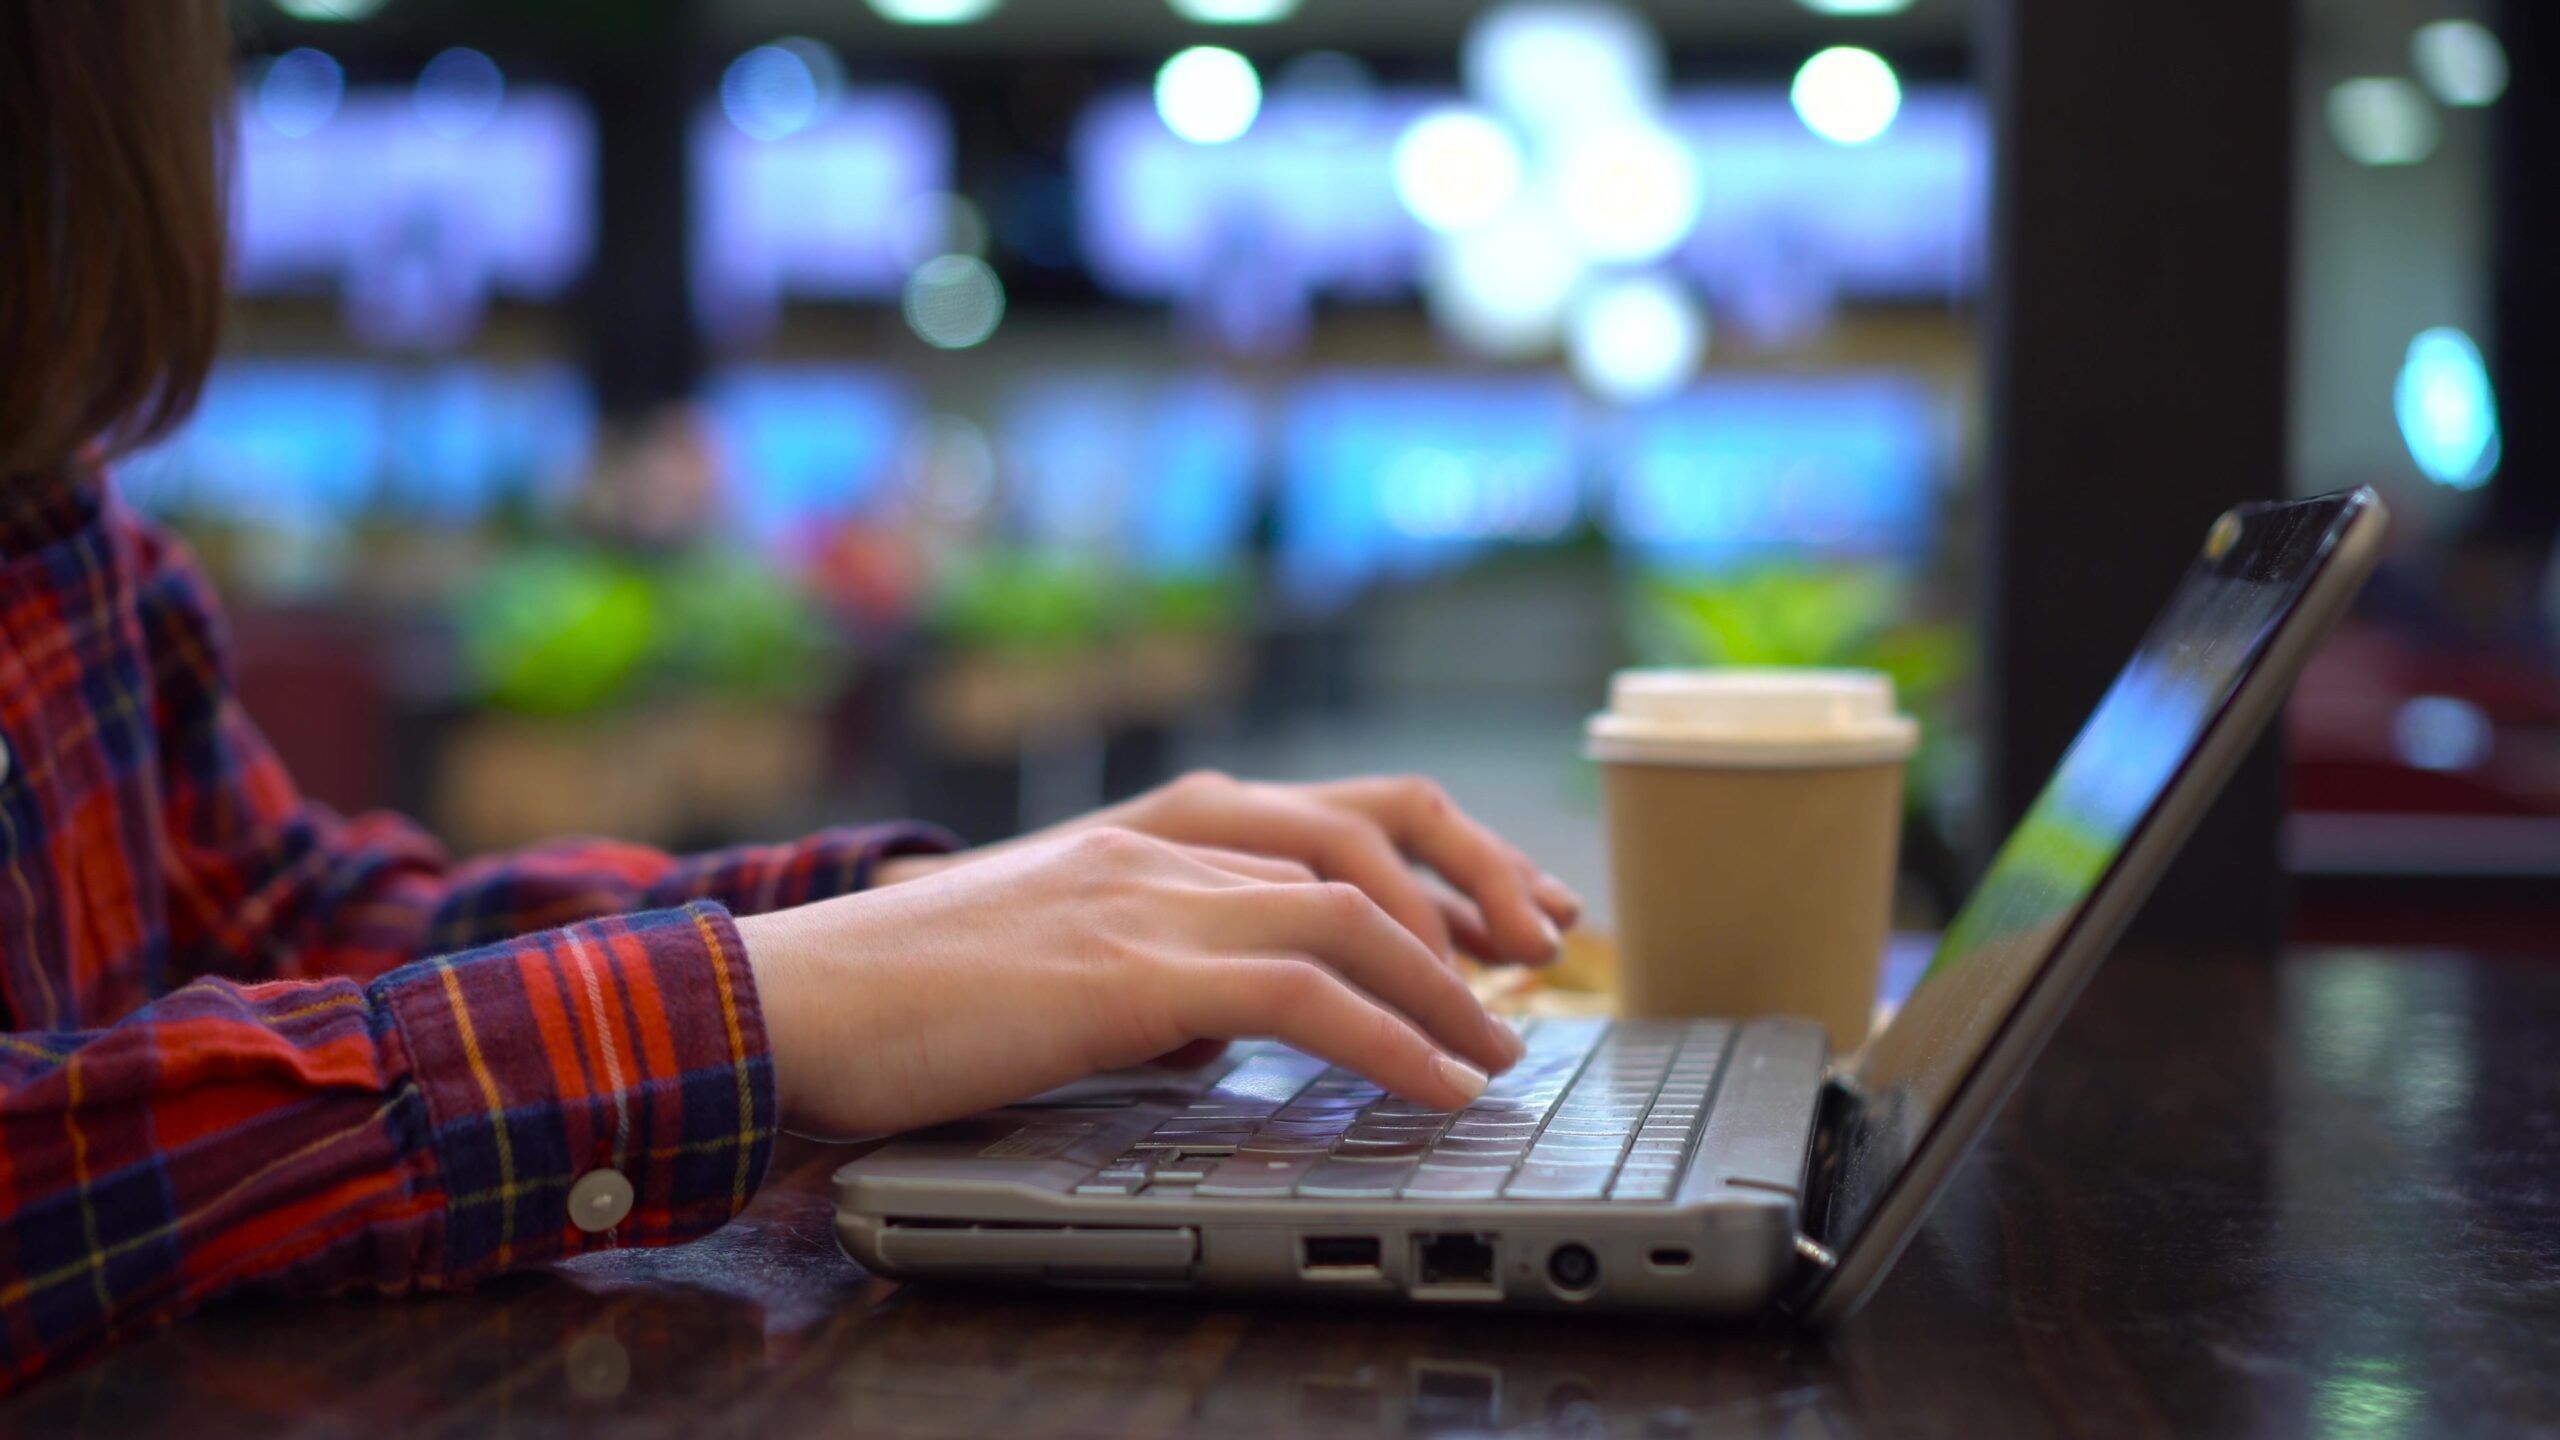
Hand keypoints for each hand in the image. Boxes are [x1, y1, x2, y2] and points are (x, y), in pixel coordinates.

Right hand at [737, 827, 1527, 1138]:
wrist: (783, 1000)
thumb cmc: (905, 995)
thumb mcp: (1058, 960)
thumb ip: (1156, 965)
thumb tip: (1235, 1020)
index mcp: (1151, 828)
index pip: (1339, 810)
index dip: (1446, 856)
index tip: (1511, 915)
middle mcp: (1163, 839)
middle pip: (1373, 831)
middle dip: (1481, 894)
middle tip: (1544, 960)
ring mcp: (1145, 895)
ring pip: (1352, 909)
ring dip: (1452, 983)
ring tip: (1502, 1049)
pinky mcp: (1125, 972)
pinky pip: (1301, 993)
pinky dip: (1390, 1038)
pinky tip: (1434, 1085)